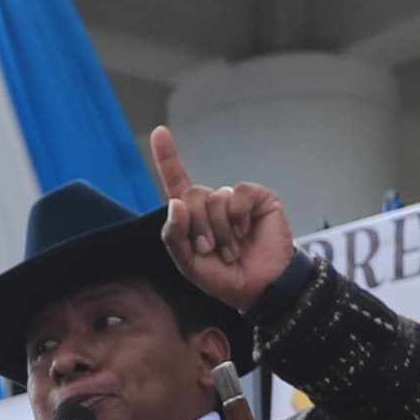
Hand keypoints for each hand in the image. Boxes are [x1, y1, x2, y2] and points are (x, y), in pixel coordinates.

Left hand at [150, 124, 296, 311]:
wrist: (260, 287)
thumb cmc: (224, 277)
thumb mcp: (189, 264)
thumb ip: (174, 236)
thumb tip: (175, 203)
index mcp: (193, 216)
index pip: (177, 182)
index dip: (167, 157)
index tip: (159, 132)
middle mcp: (213, 203)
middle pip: (191, 194)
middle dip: (196, 226)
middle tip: (210, 249)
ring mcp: (235, 199)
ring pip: (214, 197)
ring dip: (219, 230)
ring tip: (230, 250)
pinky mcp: (257, 197)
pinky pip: (238, 194)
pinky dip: (238, 217)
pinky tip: (246, 232)